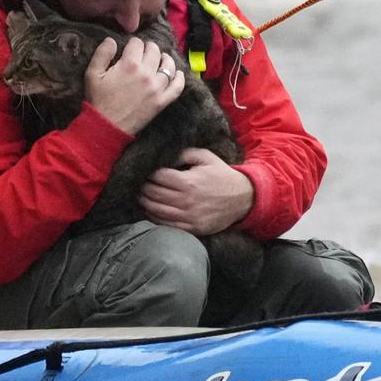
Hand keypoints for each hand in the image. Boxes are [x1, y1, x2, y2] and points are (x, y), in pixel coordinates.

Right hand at [84, 36, 183, 134]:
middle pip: (154, 51)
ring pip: (168, 66)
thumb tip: (111, 40)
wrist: (106, 126)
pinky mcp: (162, 101)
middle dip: (149, 48)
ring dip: (165, 59)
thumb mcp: (92, 74)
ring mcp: (156, 88)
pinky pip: (177, 87)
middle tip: (144, 52)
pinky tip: (178, 73)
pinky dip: (180, 78)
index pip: (137, 43)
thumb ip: (102, 54)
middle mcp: (146, 74)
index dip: (133, 43)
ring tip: (161, 58)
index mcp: (129, 65)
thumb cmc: (98, 100)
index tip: (130, 47)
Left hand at [138, 147, 253, 234]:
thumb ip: (184, 153)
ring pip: (157, 211)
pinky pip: (167, 224)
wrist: (244, 198)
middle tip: (137, 184)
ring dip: (144, 203)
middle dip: (142, 188)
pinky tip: (150, 210)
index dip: (147, 174)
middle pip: (153, 194)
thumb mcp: (205, 157)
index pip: (157, 177)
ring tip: (139, 196)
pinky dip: (154, 218)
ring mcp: (189, 216)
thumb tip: (164, 154)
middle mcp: (187, 200)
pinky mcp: (193, 228)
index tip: (142, 172)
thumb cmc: (222, 175)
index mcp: (188, 182)